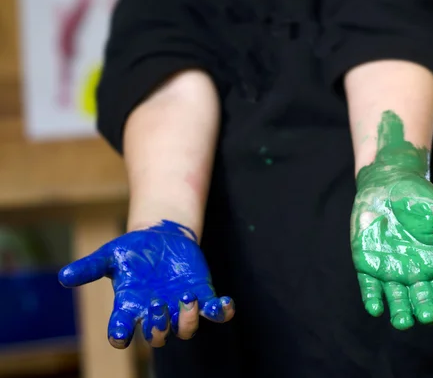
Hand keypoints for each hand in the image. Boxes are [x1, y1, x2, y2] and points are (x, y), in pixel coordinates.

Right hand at [58, 220, 233, 347]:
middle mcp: (155, 313)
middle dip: (157, 326)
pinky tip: (226, 303)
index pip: (122, 332)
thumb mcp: (110, 256)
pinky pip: (214, 312)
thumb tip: (63, 277)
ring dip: (187, 320)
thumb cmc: (133, 250)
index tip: (120, 333)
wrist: (162, 238)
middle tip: (158, 305)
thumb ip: (90, 268)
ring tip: (187, 298)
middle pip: (157, 336)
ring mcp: (180, 307)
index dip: (121, 336)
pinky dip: (222, 311)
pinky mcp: (202, 296)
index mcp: (130, 307)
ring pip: (185, 329)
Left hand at [351, 111, 432, 329]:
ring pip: (398, 299)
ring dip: (400, 313)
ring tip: (403, 322)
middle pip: (424, 298)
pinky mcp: (368, 264)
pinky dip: (372, 299)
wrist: (385, 183)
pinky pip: (370, 287)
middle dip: (426, 309)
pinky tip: (375, 308)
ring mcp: (391, 269)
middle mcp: (416, 270)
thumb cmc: (417, 196)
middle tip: (428, 316)